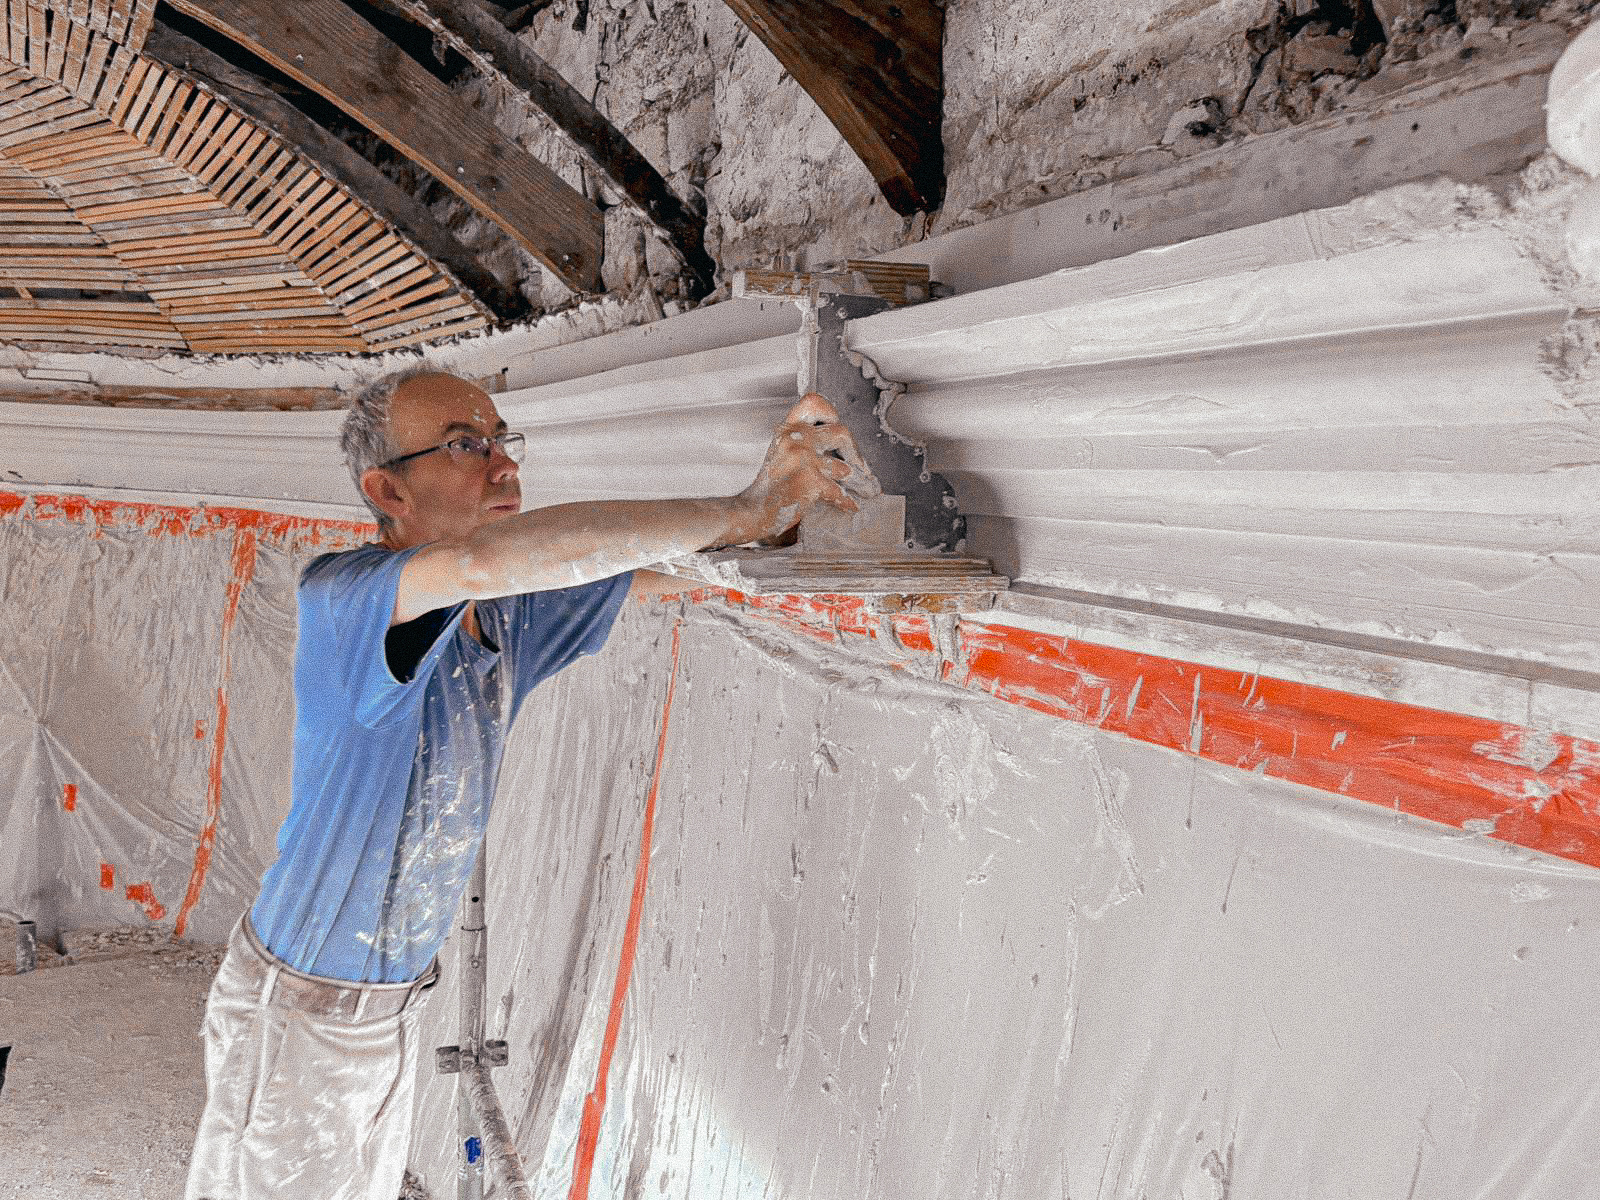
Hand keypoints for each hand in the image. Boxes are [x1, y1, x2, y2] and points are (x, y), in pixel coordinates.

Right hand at [727, 393, 873, 545]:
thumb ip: (801, 441)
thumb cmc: (769, 487)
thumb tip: (836, 443)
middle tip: (859, 465)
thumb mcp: (780, 453)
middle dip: (855, 451)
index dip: (830, 411)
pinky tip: (850, 506)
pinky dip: (847, 501)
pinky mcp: (810, 481)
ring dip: (856, 481)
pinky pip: (839, 491)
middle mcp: (795, 439)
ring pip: (844, 467)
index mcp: (787, 430)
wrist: (752, 511)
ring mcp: (803, 459)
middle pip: (841, 432)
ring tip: (862, 488)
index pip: (812, 402)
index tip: (836, 424)